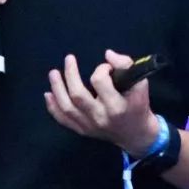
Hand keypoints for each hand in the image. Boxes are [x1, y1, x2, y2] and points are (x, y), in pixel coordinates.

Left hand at [44, 50, 159, 155]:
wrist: (137, 134)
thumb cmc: (138, 106)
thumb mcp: (140, 84)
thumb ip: (126, 66)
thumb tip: (108, 54)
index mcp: (116, 106)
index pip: (100, 82)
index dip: (101, 69)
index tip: (106, 67)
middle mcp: (100, 117)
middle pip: (77, 95)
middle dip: (70, 75)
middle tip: (69, 59)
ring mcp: (89, 126)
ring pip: (67, 108)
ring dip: (57, 89)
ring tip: (53, 73)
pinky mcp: (83, 131)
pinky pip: (64, 120)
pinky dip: (53, 107)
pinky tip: (48, 94)